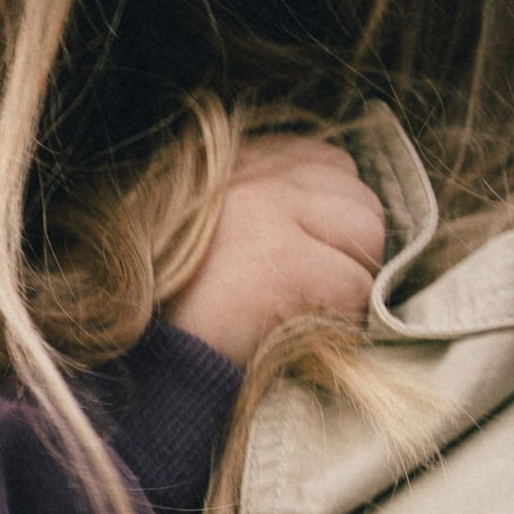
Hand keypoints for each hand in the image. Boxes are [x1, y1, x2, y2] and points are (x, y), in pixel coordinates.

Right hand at [164, 132, 385, 366]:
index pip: (334, 164)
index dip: (332, 216)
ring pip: (368, 234)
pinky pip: (356, 287)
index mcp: (238, 160)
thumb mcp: (216, 223)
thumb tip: (340, 208)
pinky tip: (295, 327)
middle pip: (360, 198)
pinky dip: (339, 318)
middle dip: (348, 249)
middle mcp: (255, 174)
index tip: (303, 250)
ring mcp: (271, 211)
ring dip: (348, 281)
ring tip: (301, 306)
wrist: (145, 353)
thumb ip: (272, 199)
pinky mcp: (286, 261)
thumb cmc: (180, 298)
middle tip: (305, 288)